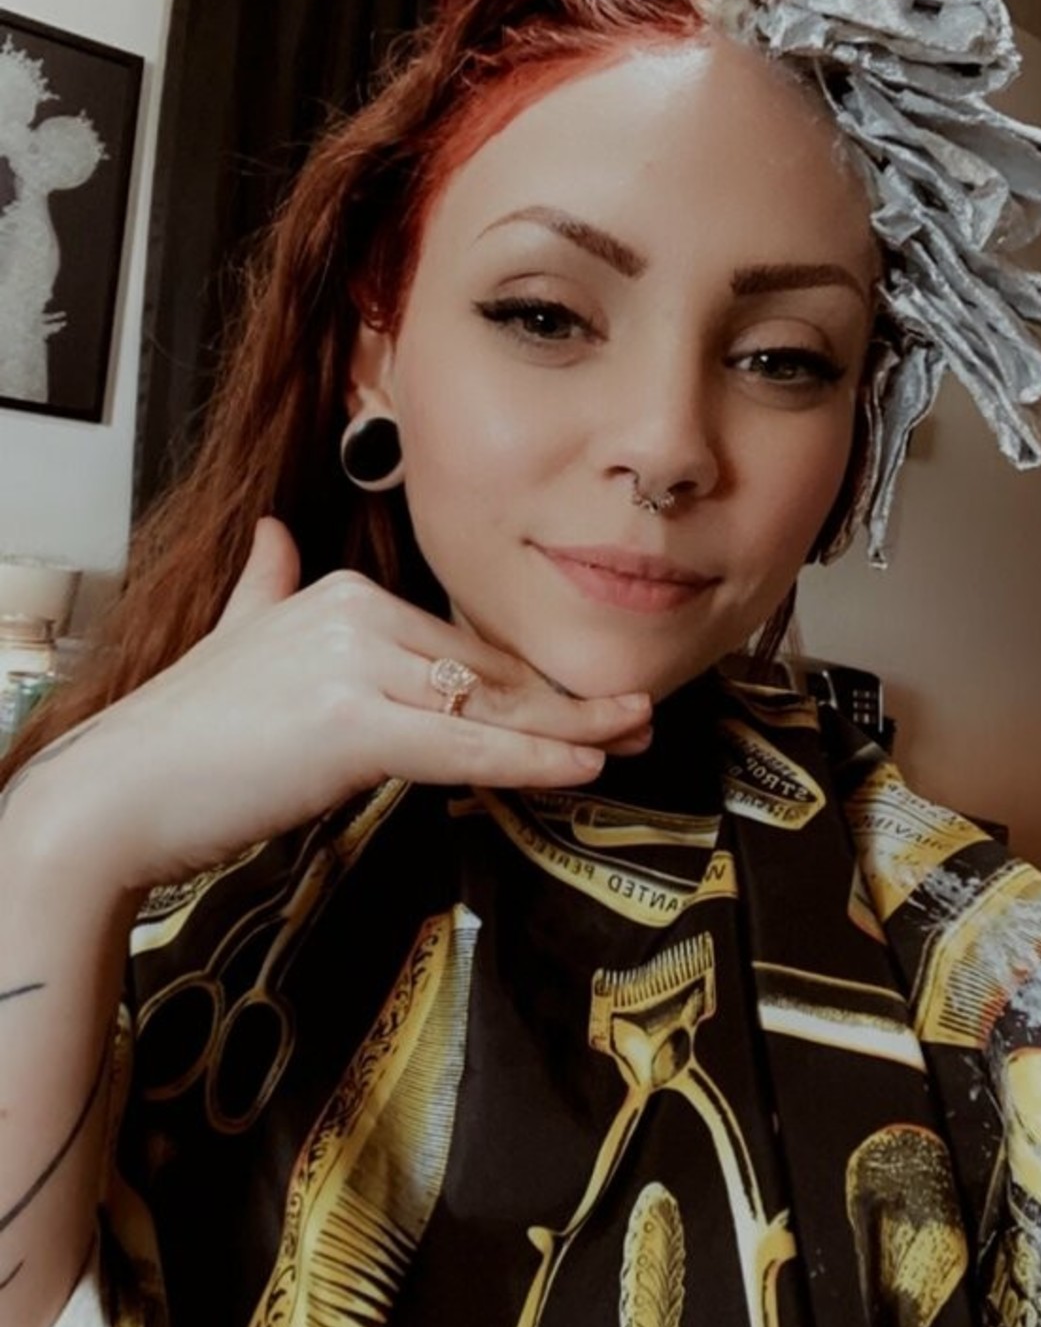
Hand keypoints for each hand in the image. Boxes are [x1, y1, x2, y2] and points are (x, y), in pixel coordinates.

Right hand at [27, 519, 652, 893]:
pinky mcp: (354, 725)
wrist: (119, 792)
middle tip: (636, 713)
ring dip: (571, 725)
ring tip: (632, 734)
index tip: (580, 696)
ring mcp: (355, 666)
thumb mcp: (234, 635)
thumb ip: (264, 582)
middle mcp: (355, 615)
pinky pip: (465, 744)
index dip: (526, 677)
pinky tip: (584, 763)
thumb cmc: (184, 734)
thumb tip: (271, 534)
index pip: (459, 644)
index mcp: (341, 594)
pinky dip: (532, 755)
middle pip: (485, 669)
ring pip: (487, 703)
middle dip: (566, 697)